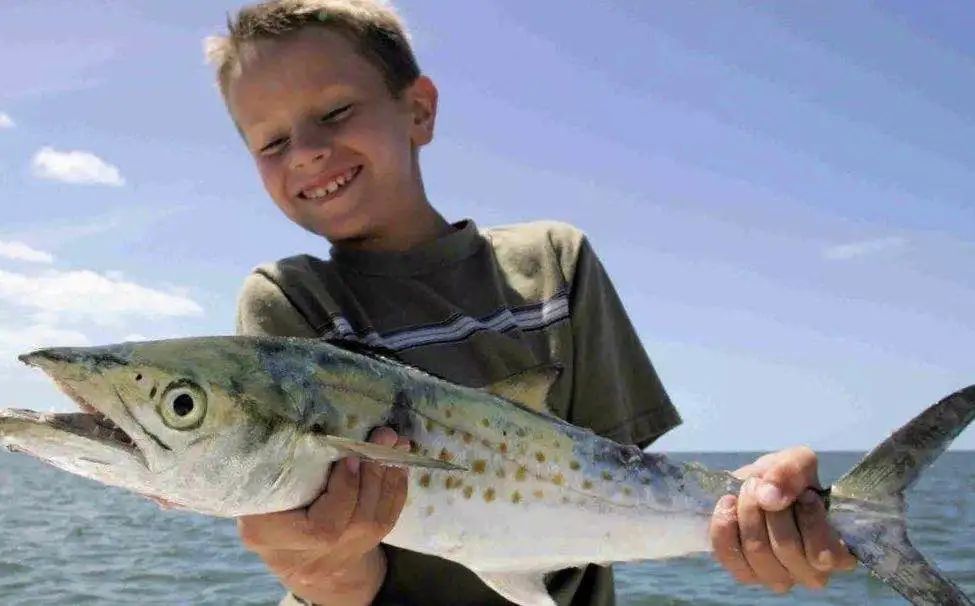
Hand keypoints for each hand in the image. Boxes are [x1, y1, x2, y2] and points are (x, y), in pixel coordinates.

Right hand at [237, 427, 410, 605]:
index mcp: (266, 533)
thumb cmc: (263, 499)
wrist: (280, 548)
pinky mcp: (355, 554)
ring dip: (387, 477)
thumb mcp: (261, 483)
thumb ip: (280, 465)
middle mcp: (301, 556)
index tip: (350, 457)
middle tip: (382, 436)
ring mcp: (331, 561)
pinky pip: (385, 523)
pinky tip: (397, 464)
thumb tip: (314, 426)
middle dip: (372, 475)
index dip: (344, 492)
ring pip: (372, 523)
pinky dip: (394, 490)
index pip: (317, 527)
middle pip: (351, 522)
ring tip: (393, 443)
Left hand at [708, 446, 856, 593]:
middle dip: (769, 506)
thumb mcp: (797, 462)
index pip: (823, 553)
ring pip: (757, 550)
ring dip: (747, 513)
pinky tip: (728, 504)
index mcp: (838, 554)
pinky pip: (729, 556)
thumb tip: (770, 498)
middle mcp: (811, 575)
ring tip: (749, 493)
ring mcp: (778, 578)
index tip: (804, 494)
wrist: (756, 485)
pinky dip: (724, 526)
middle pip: (785, 546)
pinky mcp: (746, 574)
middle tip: (763, 485)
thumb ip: (791, 472)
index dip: (807, 517)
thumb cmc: (788, 479)